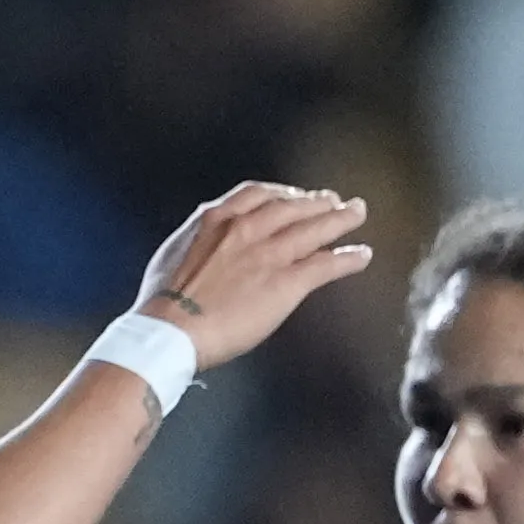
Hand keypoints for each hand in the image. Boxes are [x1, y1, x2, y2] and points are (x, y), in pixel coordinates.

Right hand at [132, 180, 377, 371]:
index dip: (281, 192)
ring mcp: (268, 255)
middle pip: (292, 205)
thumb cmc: (161, 304)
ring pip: (314, 228)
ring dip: (340, 219)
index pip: (257, 194)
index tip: (292, 195)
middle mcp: (246, 229)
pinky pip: (325, 264)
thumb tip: (204, 242)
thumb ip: (197, 241)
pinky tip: (362, 256)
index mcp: (215, 219)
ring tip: (357, 214)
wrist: (169, 330)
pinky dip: (348, 258)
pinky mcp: (285, 283)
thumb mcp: (172, 254)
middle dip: (316, 201)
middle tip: (333, 201)